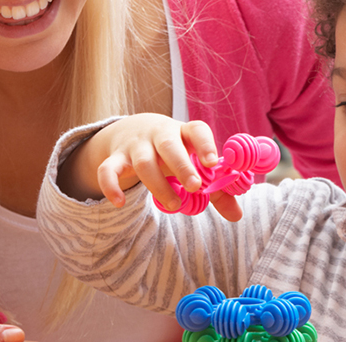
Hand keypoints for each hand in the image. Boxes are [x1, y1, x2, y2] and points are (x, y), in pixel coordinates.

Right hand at [58, 114, 242, 220]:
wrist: (133, 130)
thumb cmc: (175, 152)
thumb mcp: (194, 162)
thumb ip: (216, 189)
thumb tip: (237, 216)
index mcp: (184, 132)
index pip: (197, 130)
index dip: (205, 144)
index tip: (213, 162)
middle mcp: (160, 134)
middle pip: (169, 145)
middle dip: (181, 165)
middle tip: (194, 186)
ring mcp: (136, 145)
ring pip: (143, 162)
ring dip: (157, 184)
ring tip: (173, 205)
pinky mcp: (115, 157)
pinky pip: (108, 169)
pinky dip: (110, 185)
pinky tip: (119, 203)